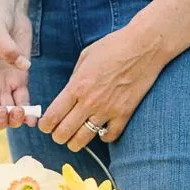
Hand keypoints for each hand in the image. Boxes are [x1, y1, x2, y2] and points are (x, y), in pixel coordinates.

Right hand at [0, 0, 37, 130]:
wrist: (9, 8)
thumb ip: (4, 46)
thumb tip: (22, 66)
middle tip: (6, 110)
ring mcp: (5, 85)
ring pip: (7, 113)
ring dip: (13, 119)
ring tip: (20, 111)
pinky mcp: (20, 80)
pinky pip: (24, 103)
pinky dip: (28, 114)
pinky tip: (33, 118)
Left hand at [38, 22, 166, 149]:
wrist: (144, 46)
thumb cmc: (113, 47)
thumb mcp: (85, 57)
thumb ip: (74, 79)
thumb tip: (67, 95)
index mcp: (77, 87)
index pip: (52, 117)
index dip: (45, 126)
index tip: (46, 126)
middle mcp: (89, 102)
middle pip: (64, 133)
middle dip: (58, 137)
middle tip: (59, 134)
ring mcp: (107, 111)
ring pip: (83, 140)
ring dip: (75, 142)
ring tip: (75, 138)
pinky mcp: (124, 115)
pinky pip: (108, 136)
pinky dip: (103, 136)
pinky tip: (101, 130)